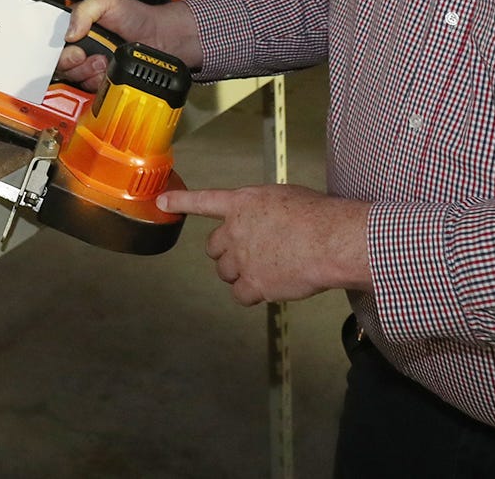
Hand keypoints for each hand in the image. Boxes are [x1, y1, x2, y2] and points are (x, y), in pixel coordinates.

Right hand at [54, 0, 202, 88]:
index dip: (61, 53)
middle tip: (92, 57)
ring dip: (89, 73)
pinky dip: (98, 84)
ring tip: (105, 62)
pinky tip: (108, 73)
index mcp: (77, 30)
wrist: (163, 37)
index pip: (55, 46)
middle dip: (76, 64)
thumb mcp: (107, 1)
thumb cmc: (137, 16)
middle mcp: (82, 49)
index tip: (76, 51)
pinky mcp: (104, 82)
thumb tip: (68, 35)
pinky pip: (91, 90)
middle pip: (62, 66)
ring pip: (75, 80)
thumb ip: (84, 10)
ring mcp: (92, 68)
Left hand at [157, 185, 371, 304]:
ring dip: (240, 274)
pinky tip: (271, 287)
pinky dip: (251, 295)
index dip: (180, 202)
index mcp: (243, 203)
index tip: (162, 202)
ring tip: (270, 269)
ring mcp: (242, 258)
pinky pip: (240, 295)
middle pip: (213, 248)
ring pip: (225, 272)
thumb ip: (265, 212)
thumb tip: (267, 225)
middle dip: (228, 253)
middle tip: (253, 255)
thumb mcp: (286, 199)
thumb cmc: (319, 216)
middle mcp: (235, 230)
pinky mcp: (253, 283)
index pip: (203, 201)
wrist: (332, 240)